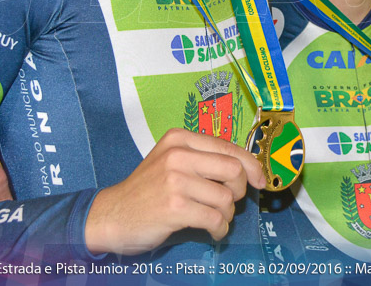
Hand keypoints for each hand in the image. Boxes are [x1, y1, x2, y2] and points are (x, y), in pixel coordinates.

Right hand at [84, 128, 264, 254]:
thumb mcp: (170, 162)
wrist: (111, 215)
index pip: (229, 147)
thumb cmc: (146, 190)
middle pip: (234, 170)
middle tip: (228, 203)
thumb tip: (247, 170)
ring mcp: (176, 180)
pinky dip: (220, 229)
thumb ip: (202, 159)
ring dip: (226, 215)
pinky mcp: (175, 207)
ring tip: (213, 219)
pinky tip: (212, 232)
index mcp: (180, 139)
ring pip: (226, 198)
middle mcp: (178, 155)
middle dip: (239, 191)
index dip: (251, 165)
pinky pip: (216, 219)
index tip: (260, 180)